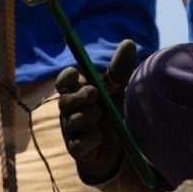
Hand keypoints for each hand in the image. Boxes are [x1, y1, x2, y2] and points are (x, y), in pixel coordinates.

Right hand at [56, 39, 137, 184]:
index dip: (67, 77)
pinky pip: (79, 142)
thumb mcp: (119, 89)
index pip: (63, 80)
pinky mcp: (76, 149)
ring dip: (88, 117)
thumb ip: (120, 69)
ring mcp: (71, 130)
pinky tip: (100, 138)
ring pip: (72, 121)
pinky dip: (92, 139)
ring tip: (101, 116)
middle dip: (80, 96)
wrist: (120, 147)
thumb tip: (128, 42)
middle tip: (95, 95)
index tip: (78, 75)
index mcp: (78, 92)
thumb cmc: (114, 111)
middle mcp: (70, 110)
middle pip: (64, 100)